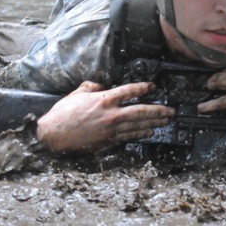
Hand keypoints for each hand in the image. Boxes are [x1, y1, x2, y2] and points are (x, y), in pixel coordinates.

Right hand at [35, 80, 173, 152]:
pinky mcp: (108, 140)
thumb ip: (91, 86)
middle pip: (140, 111)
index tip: (153, 86)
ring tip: (165, 121)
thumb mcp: (77, 93)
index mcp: (104, 99)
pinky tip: (149, 132)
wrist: (55, 134)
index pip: (129, 91)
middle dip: (158, 110)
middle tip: (171, 110)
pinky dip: (140, 133)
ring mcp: (111, 129)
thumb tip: (100, 85)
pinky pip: (128, 136)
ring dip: (154, 123)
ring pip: (138, 125)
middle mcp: (111, 114)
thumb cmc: (63, 113)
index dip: (143, 88)